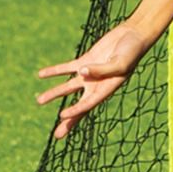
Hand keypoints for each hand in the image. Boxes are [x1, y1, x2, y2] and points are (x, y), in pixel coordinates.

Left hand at [36, 23, 149, 138]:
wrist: (133, 36)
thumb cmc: (131, 52)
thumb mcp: (120, 62)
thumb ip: (101, 69)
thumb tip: (80, 72)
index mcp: (108, 88)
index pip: (89, 103)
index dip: (76, 110)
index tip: (63, 116)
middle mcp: (97, 85)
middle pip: (79, 105)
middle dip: (68, 120)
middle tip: (57, 135)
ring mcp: (89, 73)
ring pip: (68, 87)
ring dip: (54, 94)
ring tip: (39, 101)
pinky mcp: (85, 60)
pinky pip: (66, 68)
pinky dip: (54, 72)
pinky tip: (41, 75)